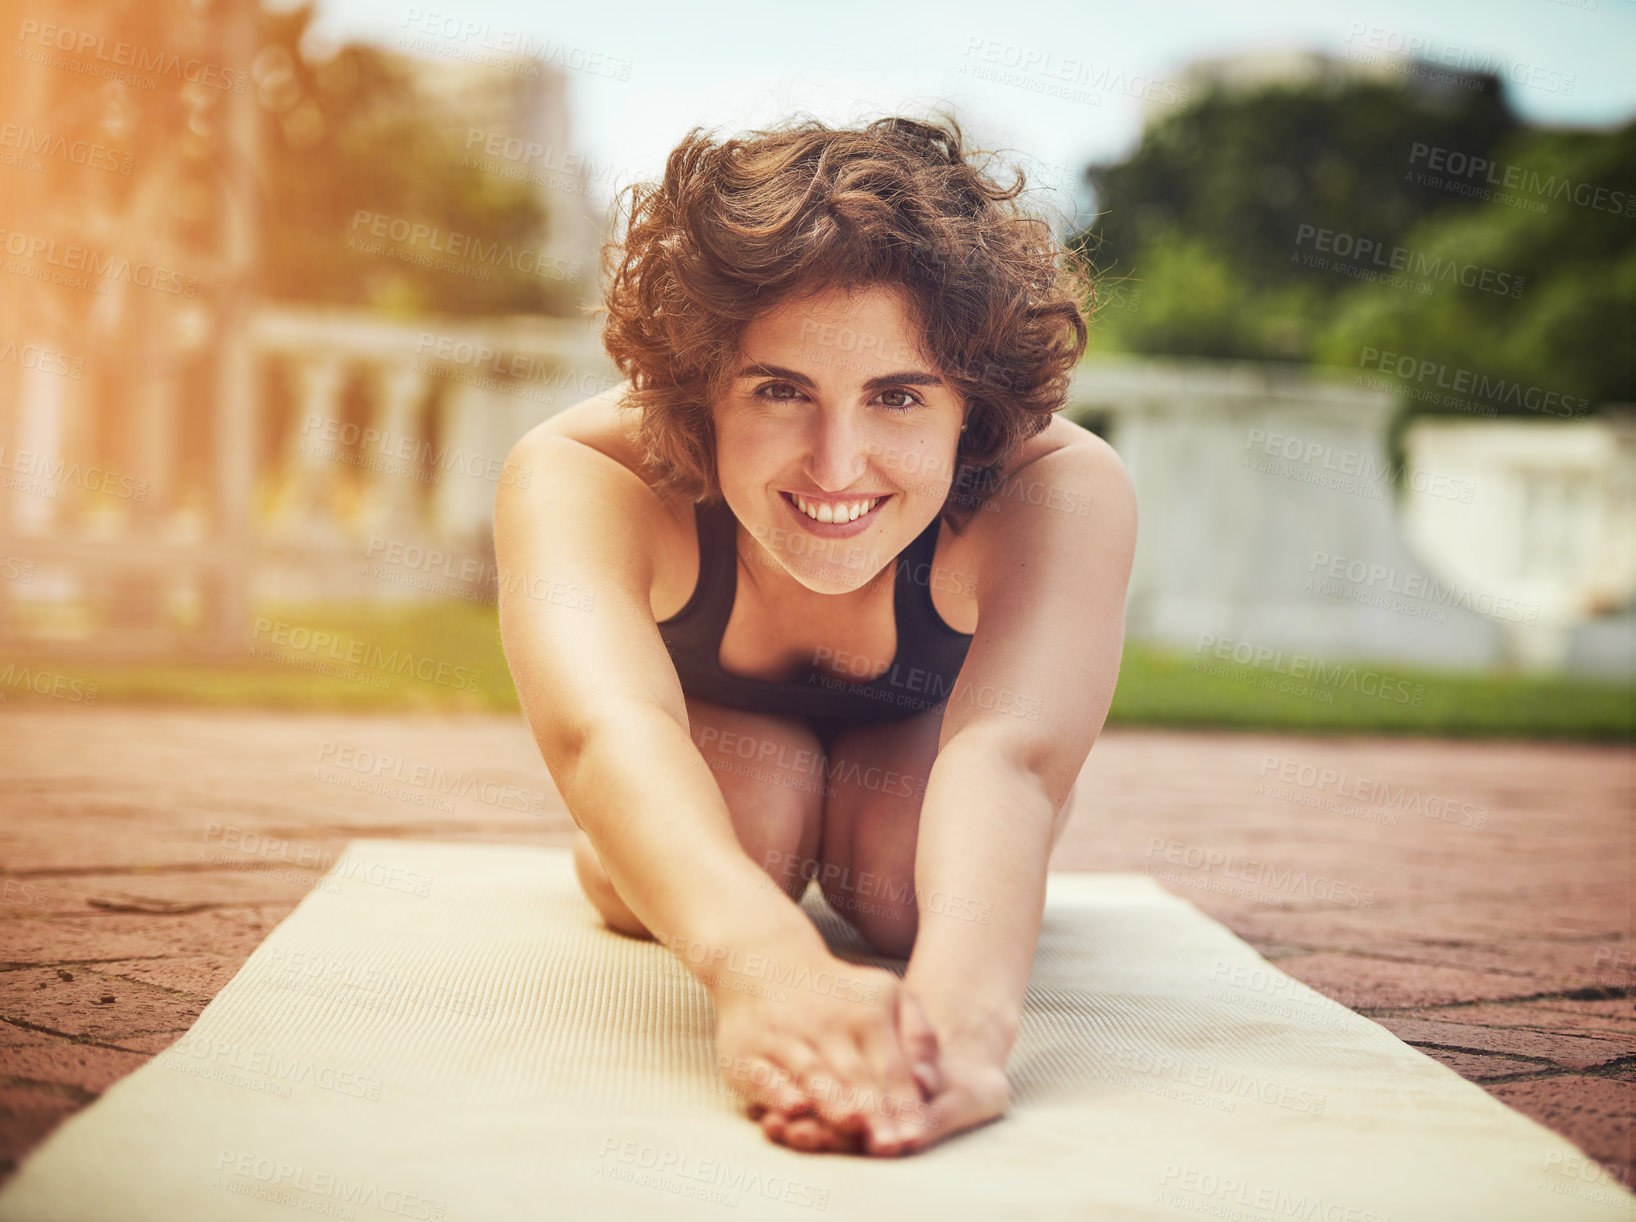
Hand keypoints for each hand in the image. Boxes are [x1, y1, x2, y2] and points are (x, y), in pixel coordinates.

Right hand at [711, 954, 928, 1154]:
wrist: (764, 960)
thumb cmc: (839, 993)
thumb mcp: (889, 994)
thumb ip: (918, 1036)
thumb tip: (929, 1083)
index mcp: (867, 1015)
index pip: (891, 1068)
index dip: (903, 1105)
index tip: (915, 1137)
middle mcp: (826, 1026)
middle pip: (855, 1076)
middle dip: (874, 1113)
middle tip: (890, 1146)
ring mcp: (785, 1038)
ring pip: (813, 1074)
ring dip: (833, 1103)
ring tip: (852, 1126)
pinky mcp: (746, 1053)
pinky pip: (764, 1075)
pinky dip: (778, 1092)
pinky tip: (793, 1107)